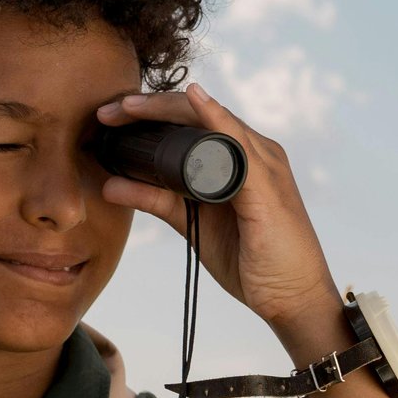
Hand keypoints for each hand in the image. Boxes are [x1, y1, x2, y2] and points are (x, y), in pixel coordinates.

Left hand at [96, 83, 347, 355]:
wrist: (291, 298)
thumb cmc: (250, 259)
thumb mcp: (191, 223)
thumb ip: (157, 200)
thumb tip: (110, 184)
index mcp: (238, 158)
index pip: (192, 122)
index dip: (150, 114)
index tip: (108, 117)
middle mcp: (254, 152)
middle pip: (197, 114)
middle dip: (149, 108)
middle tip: (106, 111)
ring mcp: (263, 164)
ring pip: (211, 121)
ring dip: (167, 110)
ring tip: (128, 107)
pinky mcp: (266, 184)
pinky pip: (238, 144)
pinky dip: (215, 119)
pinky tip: (193, 100)